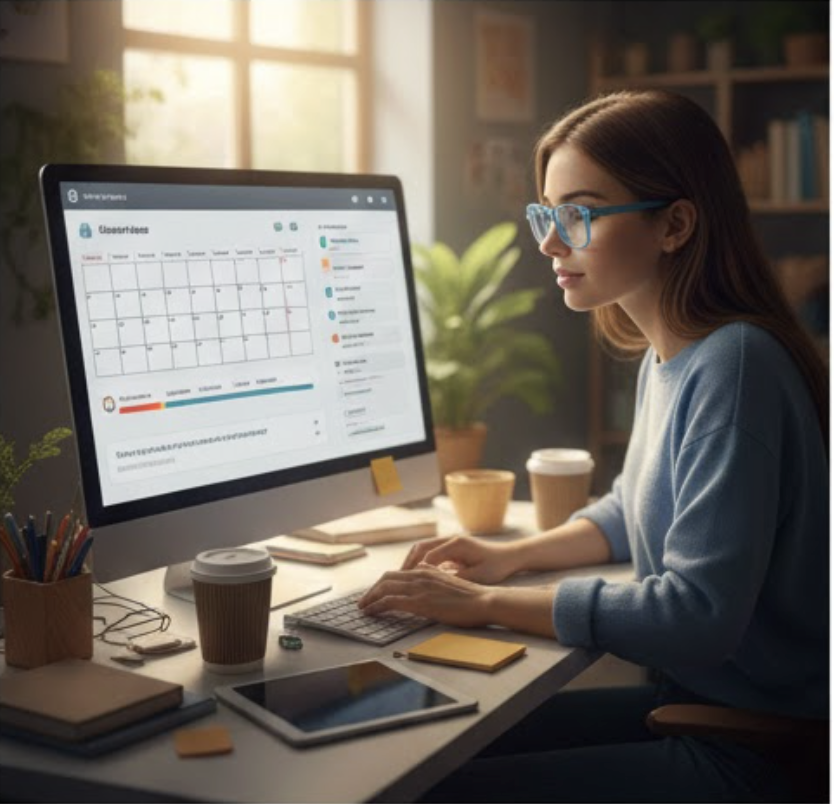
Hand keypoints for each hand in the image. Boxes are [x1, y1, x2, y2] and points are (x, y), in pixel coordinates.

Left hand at [358, 567, 491, 626]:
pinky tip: (371, 613)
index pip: (396, 574)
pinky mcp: (420, 602)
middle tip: (364, 602)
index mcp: (426, 569)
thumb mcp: (449, 580)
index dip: (382, 584)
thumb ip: (434, 576)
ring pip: (384, 588)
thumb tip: (424, 574)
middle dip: (371, 590)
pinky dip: (376, 606)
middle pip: (386, 578)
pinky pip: (390, 601)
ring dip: (370, 598)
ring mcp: (419, 587)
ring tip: (363, 608)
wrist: (484, 600)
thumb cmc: (471, 596)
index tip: (374, 593)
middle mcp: (420, 574)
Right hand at [400, 535, 517, 584]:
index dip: (414, 571)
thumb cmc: (497, 566)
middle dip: (406, 565)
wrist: (510, 556)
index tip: (405, 584)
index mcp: (456, 544)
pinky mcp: (451, 548)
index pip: (427, 556)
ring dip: (411, 563)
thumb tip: (433, 584)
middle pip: (420, 548)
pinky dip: (420, 563)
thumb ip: (455, 578)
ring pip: (422, 549)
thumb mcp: (478, 576)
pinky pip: (430, 553)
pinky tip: (415, 577)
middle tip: (395, 581)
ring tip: (402, 579)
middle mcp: (450, 540)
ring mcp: (450, 542)